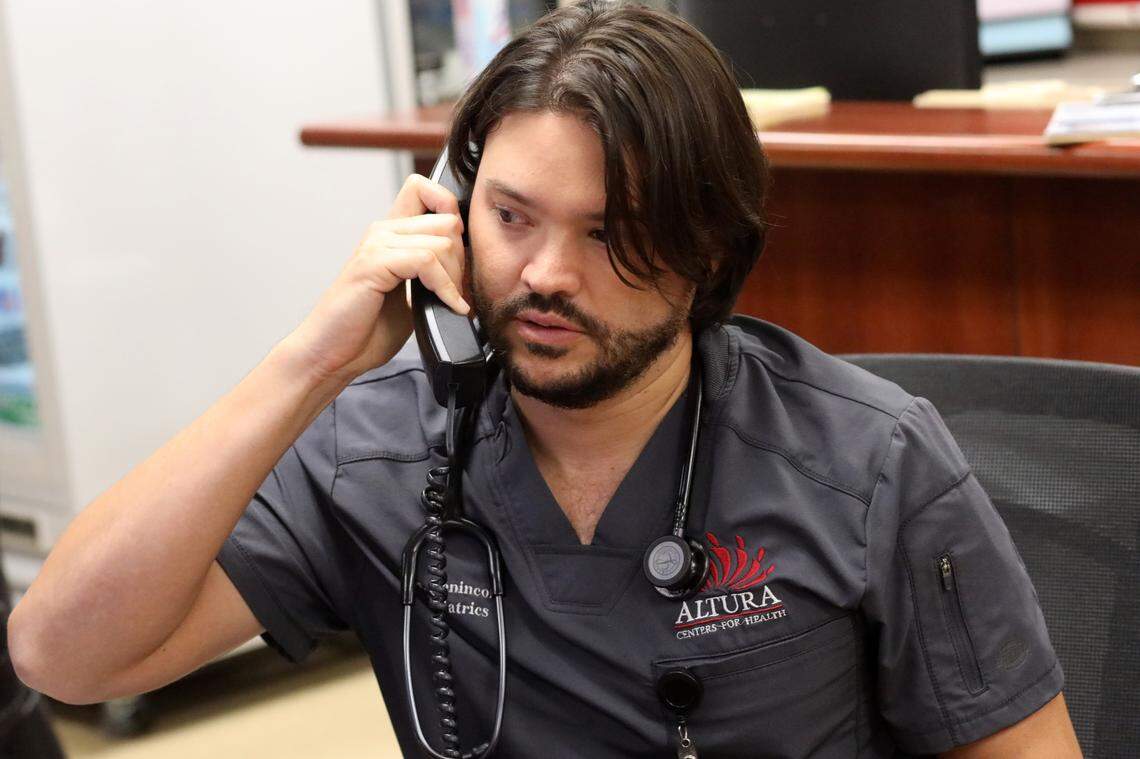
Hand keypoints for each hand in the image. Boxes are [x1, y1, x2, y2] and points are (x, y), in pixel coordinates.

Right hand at [283, 174, 469, 383]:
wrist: (332, 354)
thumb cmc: (367, 329)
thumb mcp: (412, 295)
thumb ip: (434, 272)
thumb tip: (471, 265)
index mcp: (391, 234)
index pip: (426, 189)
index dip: (452, 212)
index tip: (460, 253)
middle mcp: (383, 231)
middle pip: (447, 219)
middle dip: (462, 258)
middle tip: (457, 290)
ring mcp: (377, 244)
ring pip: (443, 241)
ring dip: (455, 277)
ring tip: (451, 302)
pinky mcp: (373, 263)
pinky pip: (427, 261)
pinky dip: (446, 288)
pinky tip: (449, 307)